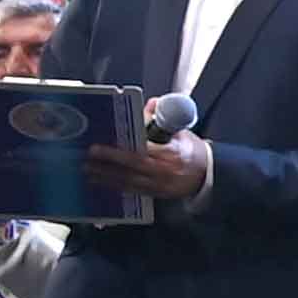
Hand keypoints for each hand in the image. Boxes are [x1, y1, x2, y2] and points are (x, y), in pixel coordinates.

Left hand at [84, 131, 215, 208]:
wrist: (207, 175)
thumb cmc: (192, 152)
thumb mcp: (181, 132)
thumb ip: (163, 118)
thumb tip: (152, 103)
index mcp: (172, 154)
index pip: (143, 150)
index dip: (120, 150)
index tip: (102, 146)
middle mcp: (164, 171)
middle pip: (132, 167)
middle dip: (108, 163)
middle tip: (89, 157)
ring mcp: (159, 185)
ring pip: (128, 182)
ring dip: (106, 177)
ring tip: (89, 171)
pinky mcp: (156, 194)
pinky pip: (132, 191)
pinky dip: (115, 187)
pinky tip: (102, 184)